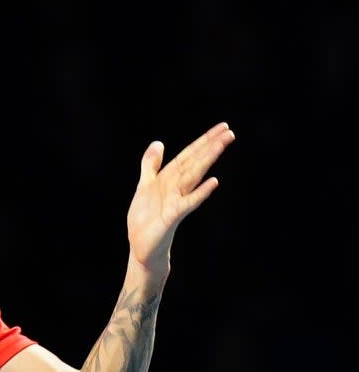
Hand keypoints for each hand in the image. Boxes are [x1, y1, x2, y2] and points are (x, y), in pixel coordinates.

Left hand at [126, 121, 235, 272]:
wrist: (141, 245)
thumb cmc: (146, 218)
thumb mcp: (145, 186)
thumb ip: (151, 165)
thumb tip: (159, 142)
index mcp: (169, 179)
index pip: (189, 156)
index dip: (203, 141)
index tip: (222, 126)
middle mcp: (176, 188)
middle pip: (195, 163)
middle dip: (210, 147)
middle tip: (229, 132)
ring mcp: (176, 201)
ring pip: (194, 177)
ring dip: (207, 161)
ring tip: (222, 145)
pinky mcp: (172, 216)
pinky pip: (188, 203)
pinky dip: (200, 192)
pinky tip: (214, 182)